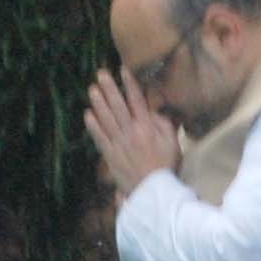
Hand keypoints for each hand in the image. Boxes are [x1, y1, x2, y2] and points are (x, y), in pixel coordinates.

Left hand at [83, 69, 181, 198]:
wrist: (153, 190)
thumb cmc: (166, 166)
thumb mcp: (173, 142)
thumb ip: (164, 124)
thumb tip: (152, 111)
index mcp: (147, 127)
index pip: (137, 100)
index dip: (129, 83)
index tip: (123, 69)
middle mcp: (131, 132)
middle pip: (118, 106)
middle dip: (109, 88)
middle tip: (100, 73)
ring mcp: (119, 144)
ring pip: (106, 119)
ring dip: (98, 102)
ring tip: (92, 89)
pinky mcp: (110, 155)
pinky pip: (99, 138)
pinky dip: (93, 126)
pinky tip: (87, 114)